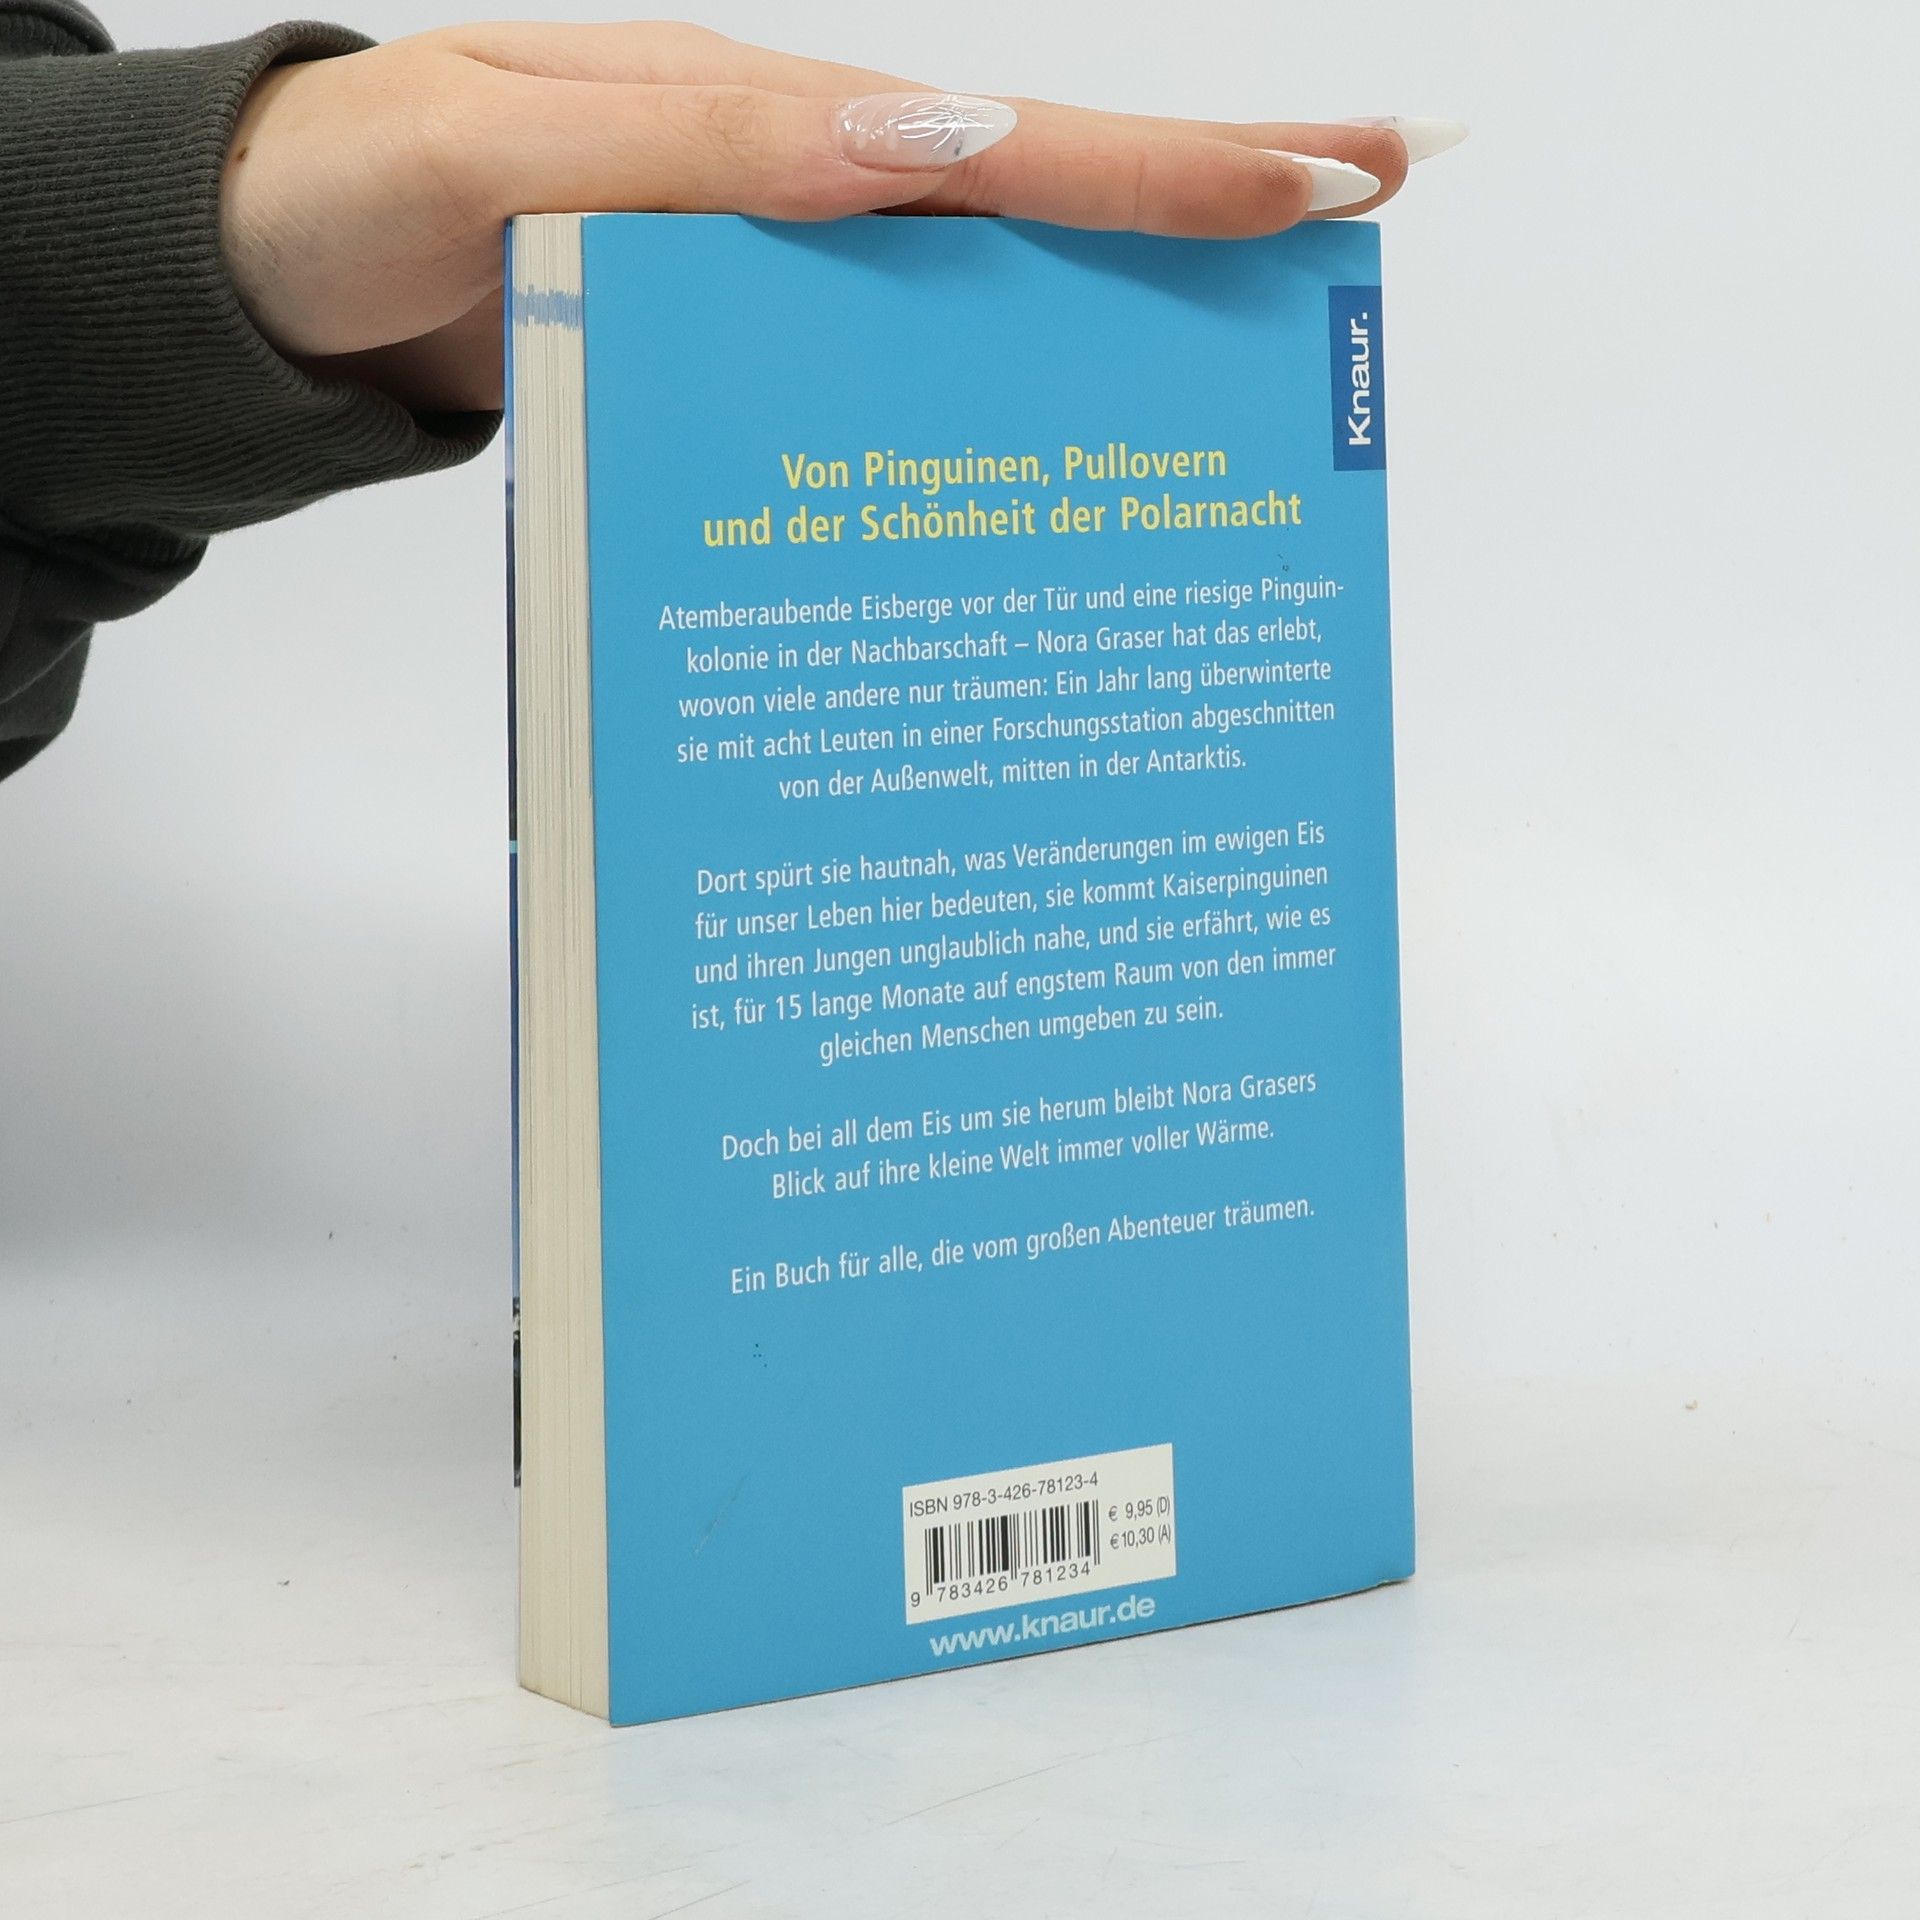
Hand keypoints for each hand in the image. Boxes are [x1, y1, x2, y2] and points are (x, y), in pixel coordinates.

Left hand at [221, 22, 1446, 413]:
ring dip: (1103, 348)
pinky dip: (964, 440)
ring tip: (1241, 390)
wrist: (264, 292)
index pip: (1002, 144)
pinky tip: (1026, 487)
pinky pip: (871, 411)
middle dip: (1196, 225)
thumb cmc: (355, 194)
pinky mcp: (733, 389)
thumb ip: (700, 148)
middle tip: (1359, 232)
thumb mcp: (510, 140)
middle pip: (1028, 222)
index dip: (1168, 167)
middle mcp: (793, 216)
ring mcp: (770, 308)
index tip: (1331, 175)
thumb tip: (925, 142)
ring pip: (967, 327)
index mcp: (764, 132)